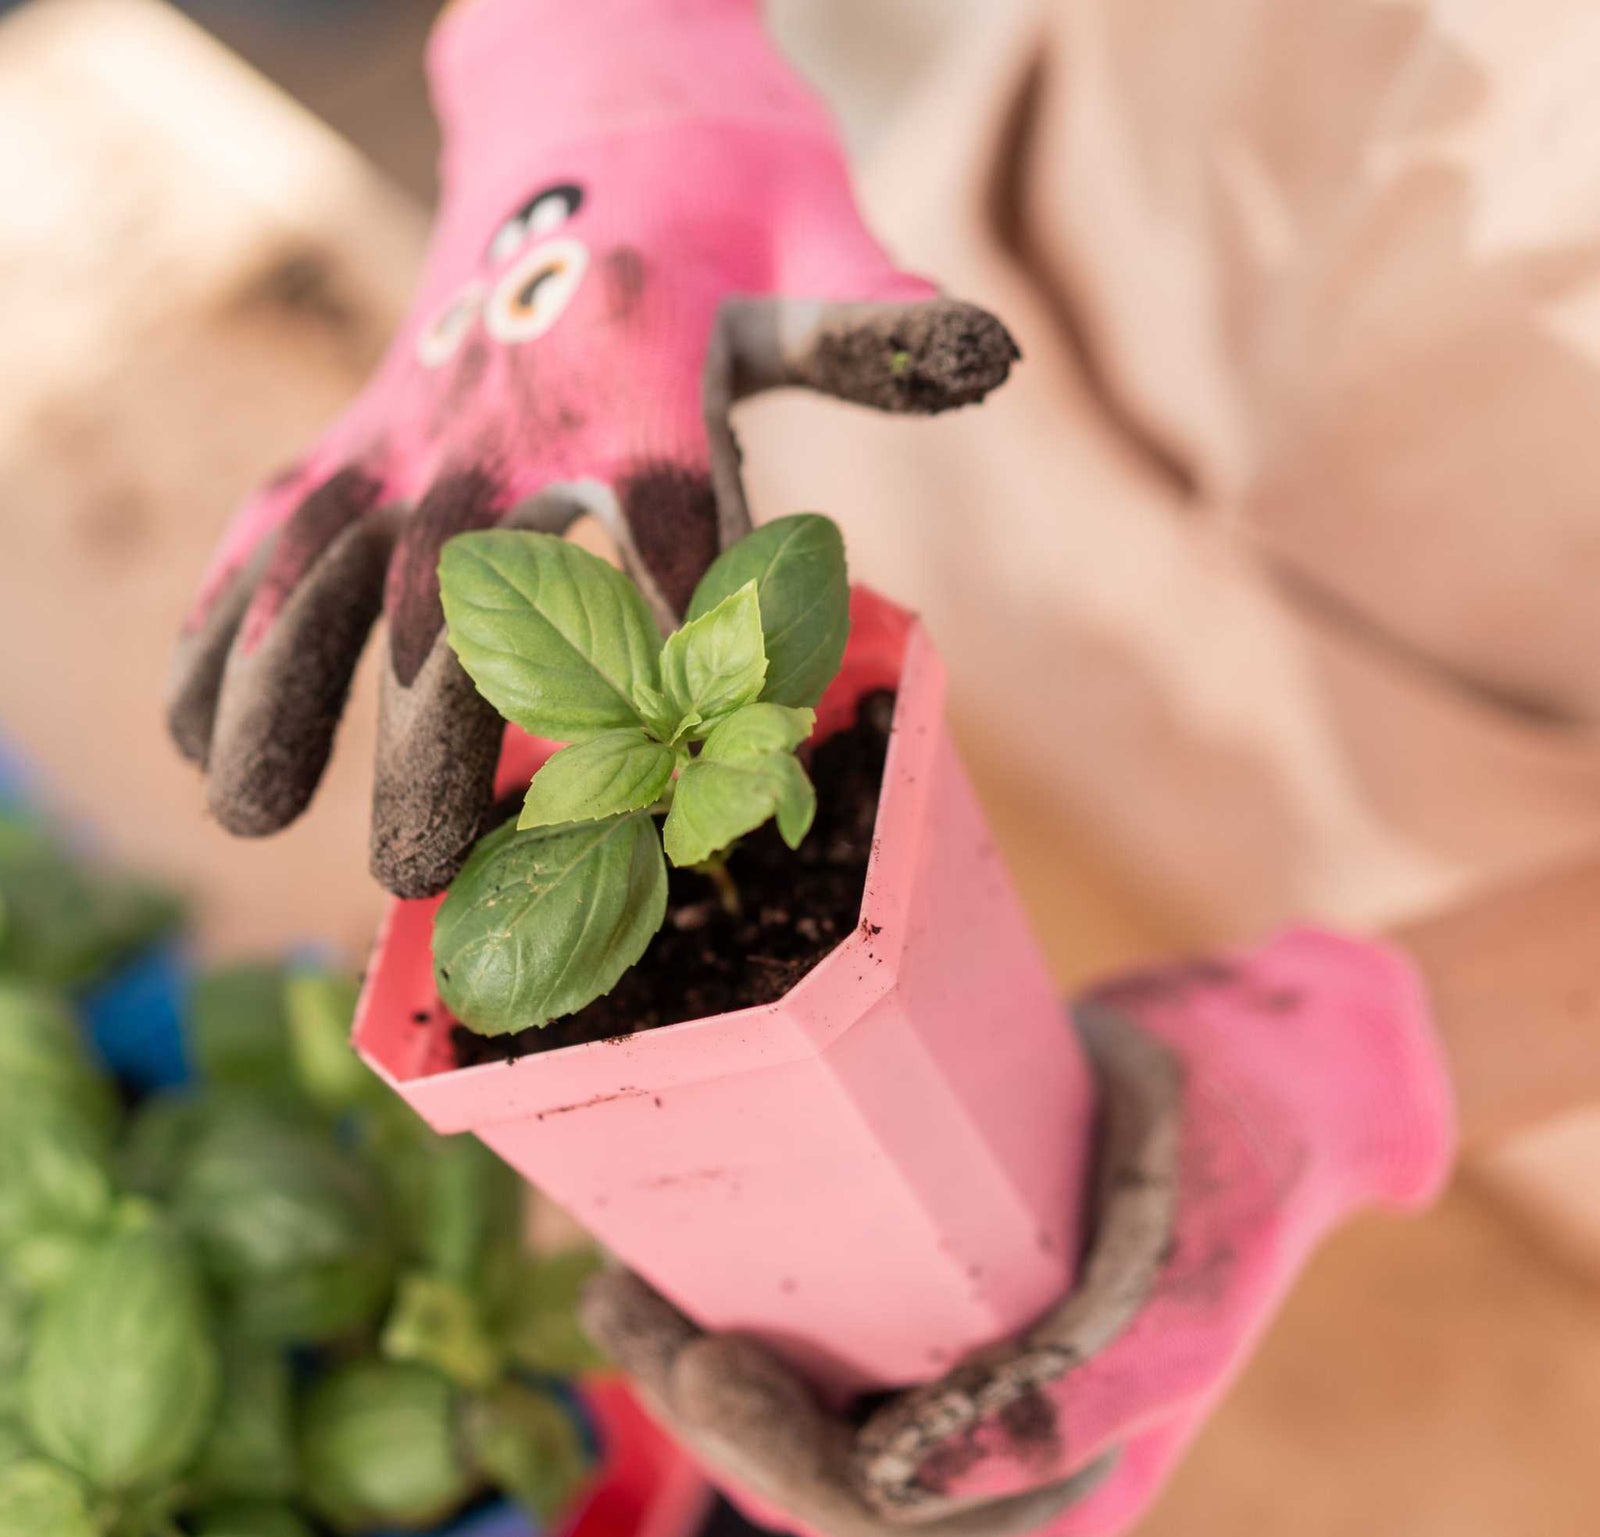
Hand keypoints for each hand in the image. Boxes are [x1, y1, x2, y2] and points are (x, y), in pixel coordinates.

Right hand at [167, 0, 1018, 897]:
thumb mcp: (811, 244)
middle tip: (421, 860)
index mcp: (638, 359)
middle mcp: (504, 402)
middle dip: (435, 727)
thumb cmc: (724, 206)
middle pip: (459, 578)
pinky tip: (195, 736)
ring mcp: (412, 420)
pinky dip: (224, 627)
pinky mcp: (357, 434)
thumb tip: (987, 352)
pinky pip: (271, 533)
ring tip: (250, 814)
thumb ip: (875, 318)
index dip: (687, 638)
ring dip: (281, 692)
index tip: (702, 767)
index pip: (670, 514)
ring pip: (324, 561)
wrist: (589, 114)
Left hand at [583, 930, 1456, 1536]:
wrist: (1252, 1074)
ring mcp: (953, 1367)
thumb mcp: (1176, 1296)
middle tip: (628, 1305)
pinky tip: (664, 1254)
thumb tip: (893, 1483)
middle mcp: (987, 1444)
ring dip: (696, 1362)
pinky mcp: (928, 1290)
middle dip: (707, 1407)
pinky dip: (733, 1303)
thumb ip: (1064, 1408)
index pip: (876, 1517)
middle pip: (812, 1466)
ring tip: (622, 1284)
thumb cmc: (1224, 1177)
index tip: (698, 1359)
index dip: (770, 1457)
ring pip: (797, 1405)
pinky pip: (815, 1330)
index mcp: (1048, 1479)